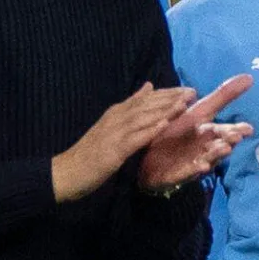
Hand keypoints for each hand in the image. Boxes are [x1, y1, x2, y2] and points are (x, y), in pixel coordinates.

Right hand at [54, 85, 191, 201]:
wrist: (66, 172)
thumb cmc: (89, 153)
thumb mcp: (110, 126)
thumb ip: (129, 108)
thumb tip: (147, 87)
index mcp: (116, 113)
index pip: (145, 99)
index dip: (166, 93)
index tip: (187, 89)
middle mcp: (115, 119)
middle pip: (146, 105)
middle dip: (170, 98)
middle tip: (192, 91)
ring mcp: (114, 134)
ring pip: (143, 118)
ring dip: (164, 110)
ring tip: (184, 103)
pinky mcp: (113, 151)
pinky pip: (134, 139)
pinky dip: (149, 130)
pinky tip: (164, 125)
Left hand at [136, 74, 252, 191]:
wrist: (151, 155)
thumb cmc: (179, 131)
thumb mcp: (199, 110)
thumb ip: (223, 96)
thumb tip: (249, 77)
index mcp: (208, 132)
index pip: (225, 130)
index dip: (237, 130)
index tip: (249, 128)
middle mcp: (204, 148)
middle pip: (219, 145)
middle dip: (228, 141)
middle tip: (236, 137)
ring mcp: (193, 162)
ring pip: (208, 159)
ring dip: (216, 155)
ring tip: (225, 149)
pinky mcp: (179, 174)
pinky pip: (187, 173)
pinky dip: (195, 170)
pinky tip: (202, 167)